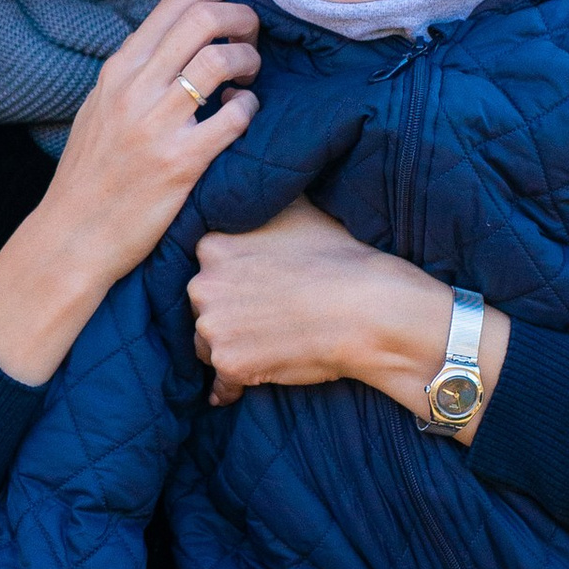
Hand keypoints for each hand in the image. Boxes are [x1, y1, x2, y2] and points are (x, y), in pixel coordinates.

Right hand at [0, 0, 261, 385]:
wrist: (73, 237)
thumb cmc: (94, 174)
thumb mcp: (104, 108)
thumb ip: (141, 72)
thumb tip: (189, 38)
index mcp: (118, 70)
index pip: (176, 1)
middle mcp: (134, 89)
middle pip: (203, 18)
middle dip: (243, 15)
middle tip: (256, 33)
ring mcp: (155, 125)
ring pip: (219, 59)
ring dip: (249, 61)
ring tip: (249, 76)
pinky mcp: (179, 163)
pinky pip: (232, 116)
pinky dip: (249, 108)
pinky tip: (243, 114)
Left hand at [188, 198, 511, 416]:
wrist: (366, 308)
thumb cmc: (339, 257)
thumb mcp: (297, 210)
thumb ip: (263, 201)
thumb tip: (257, 182)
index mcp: (212, 244)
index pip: (205, 267)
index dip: (230, 280)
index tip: (252, 288)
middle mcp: (201, 284)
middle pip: (202, 304)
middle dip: (226, 312)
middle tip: (264, 317)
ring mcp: (212, 326)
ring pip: (208, 342)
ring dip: (230, 346)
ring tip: (266, 345)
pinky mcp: (228, 364)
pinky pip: (222, 382)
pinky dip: (234, 385)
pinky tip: (253, 379)